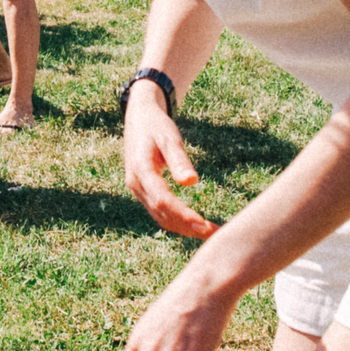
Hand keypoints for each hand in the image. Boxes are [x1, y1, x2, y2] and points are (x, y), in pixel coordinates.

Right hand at [123, 83, 216, 238]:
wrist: (138, 118)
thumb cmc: (156, 126)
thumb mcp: (169, 137)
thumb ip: (179, 160)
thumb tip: (192, 182)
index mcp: (141, 170)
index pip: (163, 199)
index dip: (183, 214)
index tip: (203, 223)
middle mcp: (136, 185)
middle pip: (161, 214)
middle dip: (187, 226)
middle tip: (213, 232)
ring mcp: (138, 190)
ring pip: (160, 217)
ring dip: (183, 228)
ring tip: (208, 231)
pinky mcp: (143, 192)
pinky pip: (159, 213)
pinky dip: (177, 222)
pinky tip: (195, 224)